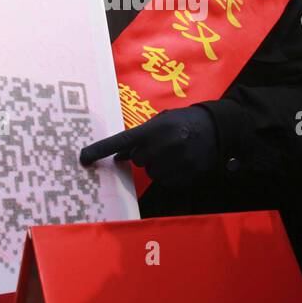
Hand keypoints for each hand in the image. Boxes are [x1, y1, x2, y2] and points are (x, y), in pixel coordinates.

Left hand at [79, 106, 217, 190]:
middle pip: (138, 160)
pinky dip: (171, 174)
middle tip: (162, 144)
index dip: (101, 150)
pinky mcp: (186, 176)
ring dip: (158, 165)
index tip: (83, 158)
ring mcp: (176, 162)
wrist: (218, 129)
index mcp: (155, 128)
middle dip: (145, 153)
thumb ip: (141, 137)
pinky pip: (167, 181)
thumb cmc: (184, 122)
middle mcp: (164, 145)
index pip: (121, 140)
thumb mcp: (162, 121)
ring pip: (152, 172)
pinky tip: (182, 161)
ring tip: (175, 152)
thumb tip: (120, 156)